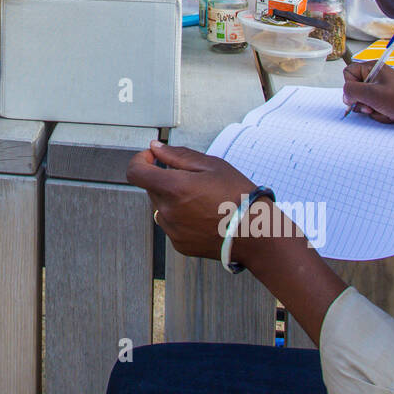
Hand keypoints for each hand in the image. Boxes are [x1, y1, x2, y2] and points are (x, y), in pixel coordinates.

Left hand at [126, 141, 257, 259]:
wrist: (257, 234)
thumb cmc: (238, 197)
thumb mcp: (212, 166)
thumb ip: (178, 155)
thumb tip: (155, 148)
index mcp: (173, 188)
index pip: (135, 172)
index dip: (140, 160)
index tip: (152, 158)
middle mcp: (168, 211)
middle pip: (151, 188)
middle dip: (164, 179)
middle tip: (193, 179)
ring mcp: (172, 230)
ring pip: (161, 207)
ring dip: (172, 199)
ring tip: (202, 199)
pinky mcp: (180, 245)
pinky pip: (171, 225)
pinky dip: (180, 217)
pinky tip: (203, 216)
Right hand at [342, 61, 393, 126]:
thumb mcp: (372, 93)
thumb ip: (352, 91)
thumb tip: (346, 96)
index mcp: (371, 68)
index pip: (348, 73)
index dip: (350, 86)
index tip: (359, 95)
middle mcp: (374, 76)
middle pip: (354, 89)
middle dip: (361, 101)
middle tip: (370, 106)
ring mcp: (379, 88)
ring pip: (362, 100)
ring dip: (369, 109)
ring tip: (381, 110)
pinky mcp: (383, 98)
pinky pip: (371, 106)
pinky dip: (377, 112)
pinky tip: (387, 112)